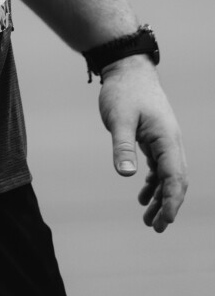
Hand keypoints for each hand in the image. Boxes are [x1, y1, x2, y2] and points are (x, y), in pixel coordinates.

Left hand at [98, 54, 188, 231]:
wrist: (126, 68)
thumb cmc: (124, 91)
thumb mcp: (119, 119)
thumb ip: (123, 146)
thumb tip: (127, 175)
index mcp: (167, 138)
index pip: (174, 177)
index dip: (171, 202)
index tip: (163, 222)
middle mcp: (170, 141)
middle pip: (176, 180)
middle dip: (168, 205)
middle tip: (155, 228)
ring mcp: (163, 140)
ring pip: (168, 175)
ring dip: (161, 197)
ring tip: (147, 219)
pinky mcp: (154, 137)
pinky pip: (159, 166)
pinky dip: (154, 182)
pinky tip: (143, 195)